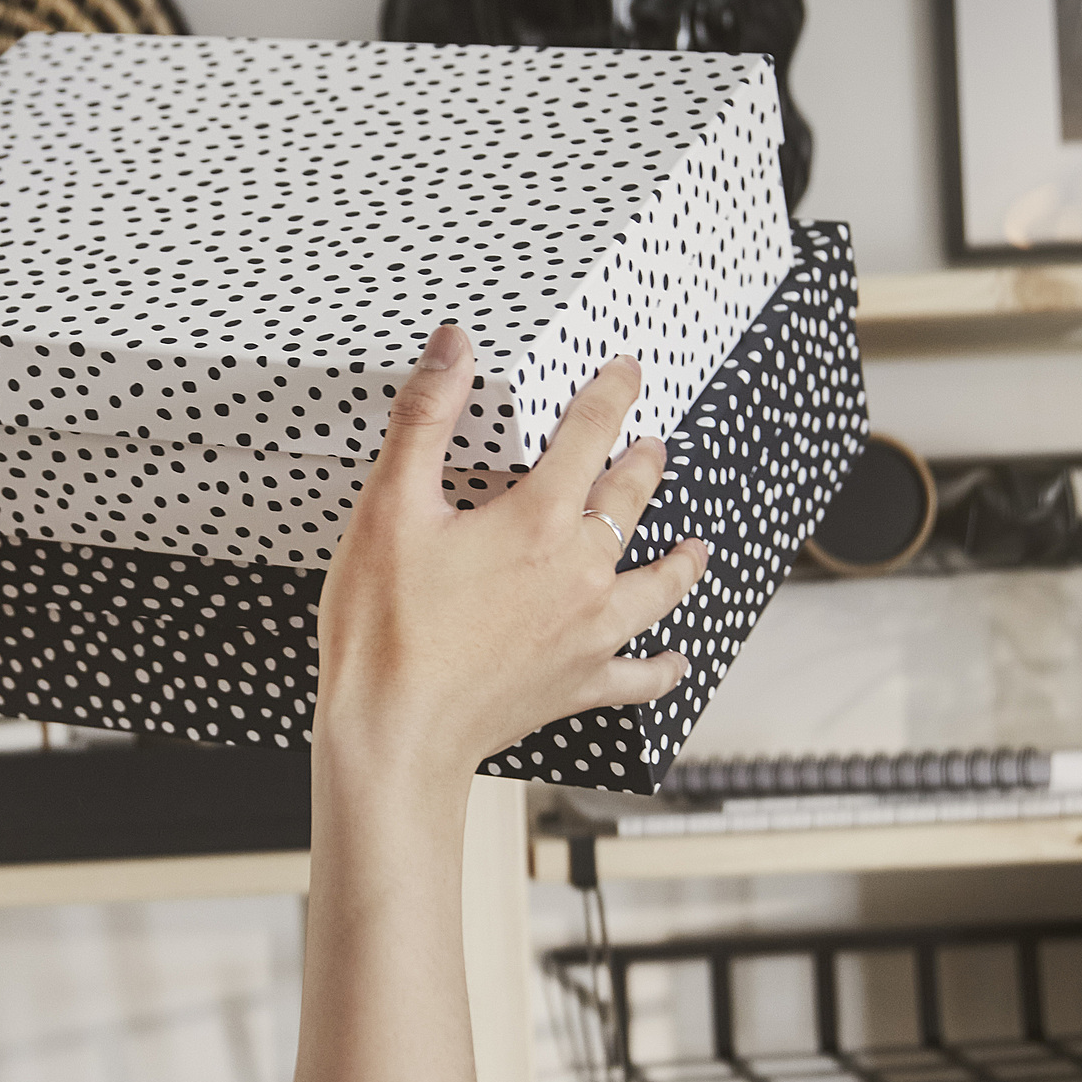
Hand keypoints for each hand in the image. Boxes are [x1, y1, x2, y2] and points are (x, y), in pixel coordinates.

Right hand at [315, 327, 706, 789]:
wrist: (396, 734)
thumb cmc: (385, 627)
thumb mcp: (390, 507)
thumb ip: (425, 420)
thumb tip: (454, 347)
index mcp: (538, 519)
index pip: (589, 435)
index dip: (611, 394)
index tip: (627, 371)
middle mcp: (581, 571)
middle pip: (629, 502)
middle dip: (643, 466)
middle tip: (653, 447)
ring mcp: (590, 631)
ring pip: (656, 585)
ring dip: (679, 561)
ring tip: (695, 545)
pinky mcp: (580, 684)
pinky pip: (640, 676)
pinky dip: (662, 668)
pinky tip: (675, 661)